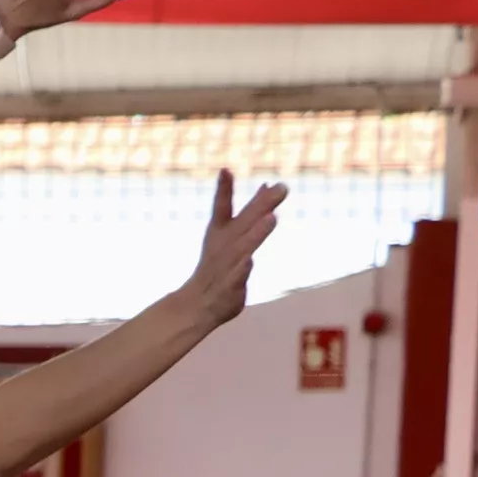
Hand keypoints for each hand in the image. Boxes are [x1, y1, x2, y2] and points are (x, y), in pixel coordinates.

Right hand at [179, 168, 286, 325]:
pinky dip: (241, 268)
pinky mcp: (230, 285)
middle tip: (281, 188)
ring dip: (256, 233)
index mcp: (220, 232)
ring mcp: (225, 265)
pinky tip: (248, 261)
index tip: (225, 171)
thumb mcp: (235, 233)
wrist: (196, 305)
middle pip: (244, 223)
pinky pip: (237, 276)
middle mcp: (222, 246)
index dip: (223, 189)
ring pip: (243, 247)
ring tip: (271, 219)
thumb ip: (253, 210)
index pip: (222, 207)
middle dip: (261, 205)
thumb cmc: (219, 266)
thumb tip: (268, 185)